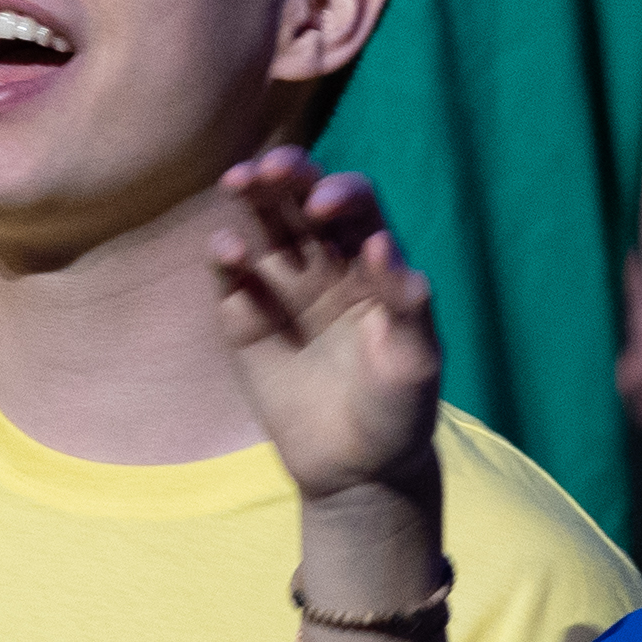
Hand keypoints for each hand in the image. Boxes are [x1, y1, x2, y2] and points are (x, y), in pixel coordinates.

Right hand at [208, 147, 444, 504]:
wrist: (356, 471)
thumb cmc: (398, 412)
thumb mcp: (415, 364)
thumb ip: (406, 307)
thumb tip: (383, 245)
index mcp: (373, 263)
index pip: (357, 206)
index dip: (341, 193)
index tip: (324, 205)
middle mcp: (326, 263)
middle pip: (302, 200)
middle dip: (288, 175)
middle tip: (271, 170)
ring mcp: (283, 288)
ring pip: (263, 225)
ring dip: (251, 198)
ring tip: (239, 180)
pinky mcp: (245, 319)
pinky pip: (231, 277)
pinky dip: (226, 256)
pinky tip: (229, 249)